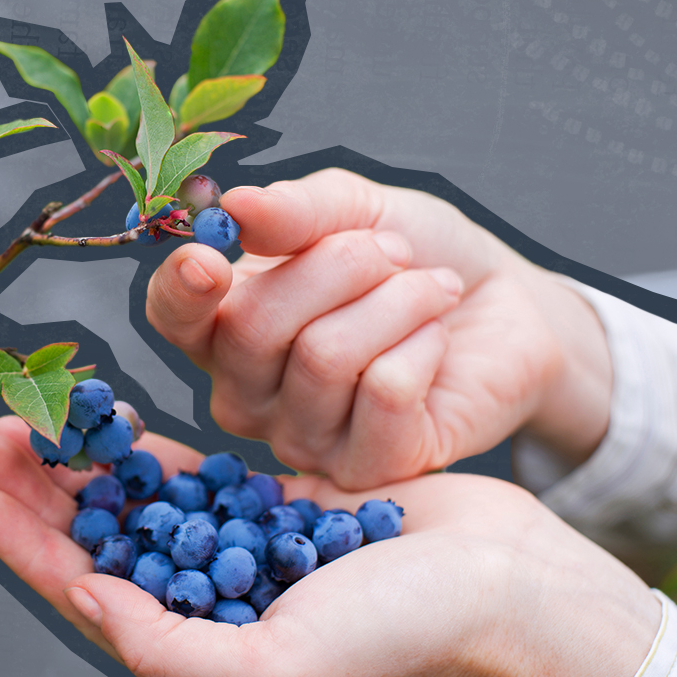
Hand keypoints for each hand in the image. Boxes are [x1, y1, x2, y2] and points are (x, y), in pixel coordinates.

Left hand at [0, 417, 658, 676]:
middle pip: (102, 543)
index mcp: (201, 658)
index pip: (88, 597)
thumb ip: (168, 647)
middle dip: (44, 492)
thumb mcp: (276, 667)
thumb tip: (85, 600)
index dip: (26, 548)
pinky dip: (151, 451)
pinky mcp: (275, 508)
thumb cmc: (402, 640)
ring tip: (39, 417)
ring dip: (87, 464)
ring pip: (139, 504)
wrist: (506, 589)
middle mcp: (210, 608)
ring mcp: (241, 554)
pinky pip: (195, 476)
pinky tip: (113, 424)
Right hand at [147, 168, 612, 488]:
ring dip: (396, 300)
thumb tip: (235, 207)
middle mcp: (247, 393)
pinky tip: (436, 342)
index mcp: (224, 325)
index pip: (172, 318)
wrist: (504, 306)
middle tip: (393, 253)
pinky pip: (383, 392)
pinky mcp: (366, 469)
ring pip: (324, 357)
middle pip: (253, 327)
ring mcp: (301, 440)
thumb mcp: (355, 210)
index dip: (180, 291)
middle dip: (338, 265)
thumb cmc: (414, 256)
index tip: (208, 259)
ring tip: (429, 289)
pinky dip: (422, 344)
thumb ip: (295, 211)